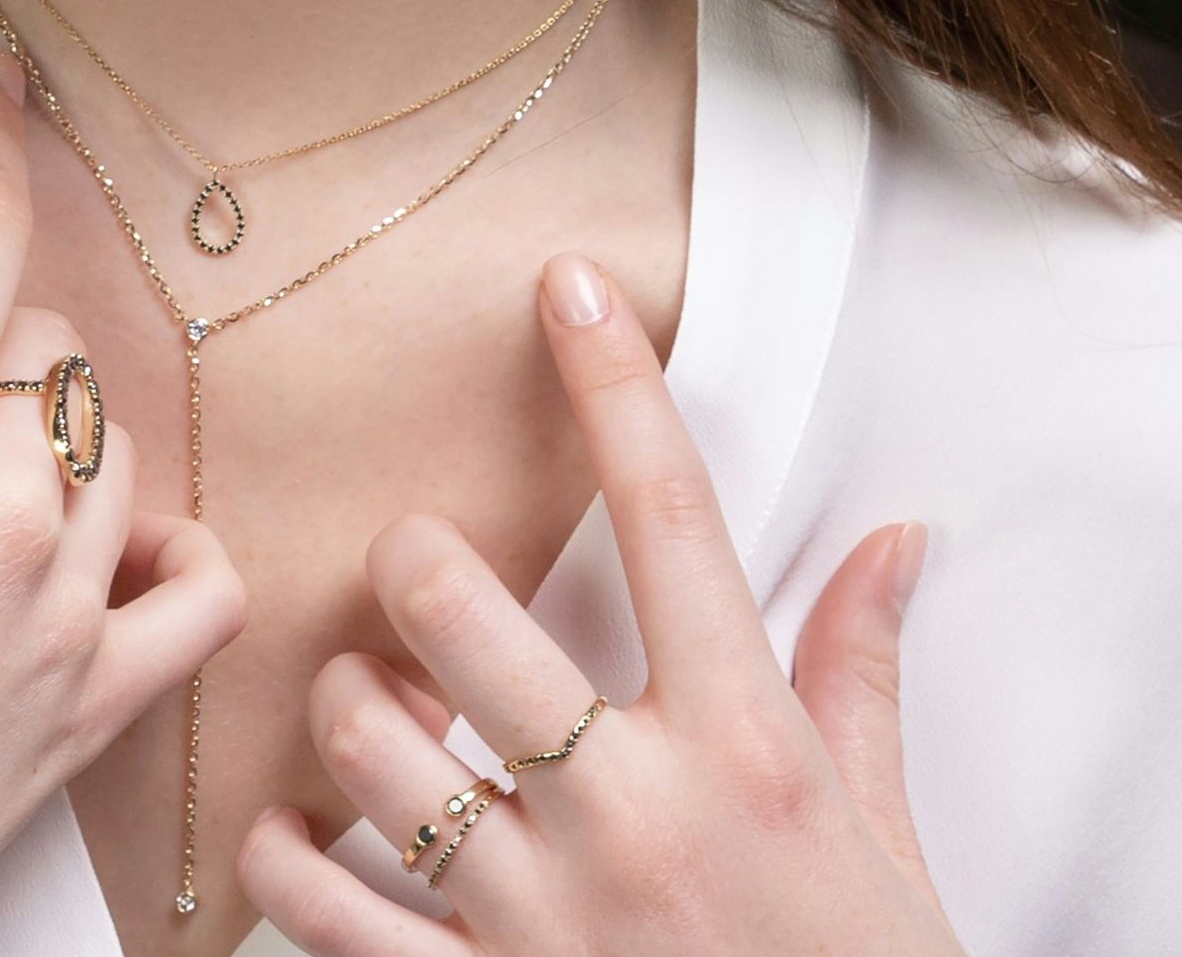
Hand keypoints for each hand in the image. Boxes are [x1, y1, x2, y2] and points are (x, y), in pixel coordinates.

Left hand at [239, 253, 960, 954]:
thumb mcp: (878, 824)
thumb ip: (862, 673)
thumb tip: (896, 543)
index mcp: (743, 741)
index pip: (673, 519)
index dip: (615, 386)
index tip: (566, 288)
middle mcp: (632, 806)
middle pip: (459, 609)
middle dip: (415, 569)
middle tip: (418, 583)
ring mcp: (541, 909)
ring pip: (371, 746)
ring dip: (349, 706)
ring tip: (372, 712)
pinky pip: (324, 908)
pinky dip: (285, 858)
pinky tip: (300, 835)